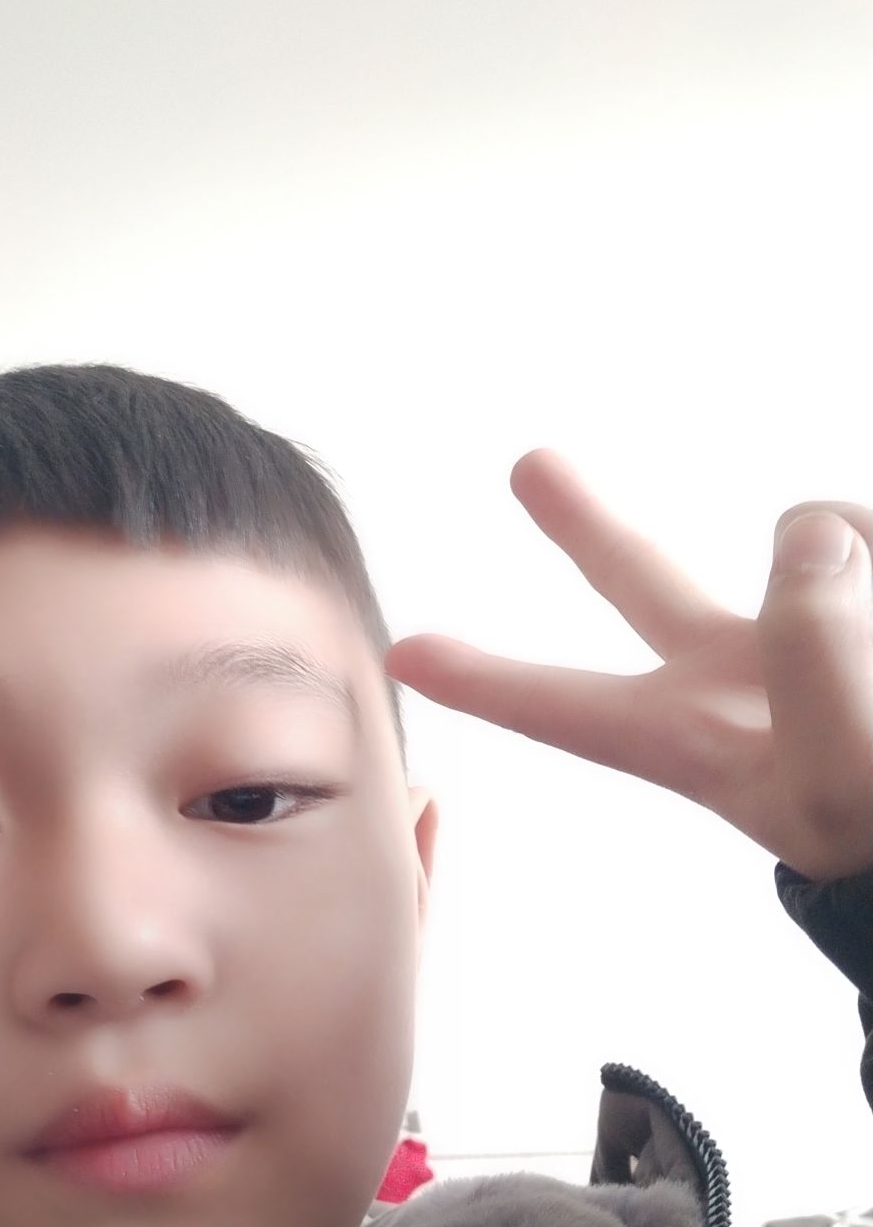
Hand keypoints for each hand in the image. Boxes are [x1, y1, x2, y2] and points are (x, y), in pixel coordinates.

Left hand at [381, 451, 872, 883]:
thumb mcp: (847, 761)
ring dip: (854, 549)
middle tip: (526, 466)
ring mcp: (823, 642)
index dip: (488, 680)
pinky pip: (869, 527)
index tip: (401, 654)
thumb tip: (807, 527)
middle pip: (645, 588)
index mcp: (702, 744)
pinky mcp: (869, 594)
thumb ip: (812, 641)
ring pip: (823, 532)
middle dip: (588, 525)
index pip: (571, 709)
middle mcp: (745, 685)